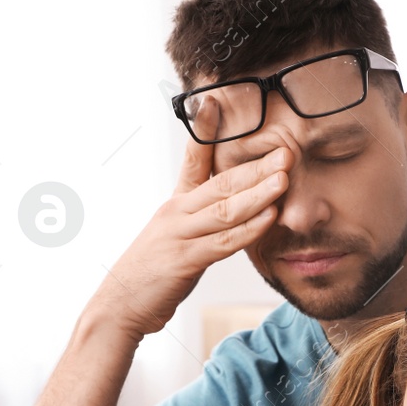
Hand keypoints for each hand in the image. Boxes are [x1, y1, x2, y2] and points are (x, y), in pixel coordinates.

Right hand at [95, 95, 289, 340]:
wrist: (120, 305)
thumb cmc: (153, 272)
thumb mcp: (177, 236)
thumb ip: (204, 220)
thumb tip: (235, 207)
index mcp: (176, 203)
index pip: (193, 159)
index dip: (205, 130)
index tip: (215, 100)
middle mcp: (176, 212)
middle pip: (221, 182)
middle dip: (256, 165)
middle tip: (286, 149)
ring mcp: (180, 235)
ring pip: (225, 209)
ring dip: (258, 192)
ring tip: (284, 177)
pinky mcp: (185, 260)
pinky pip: (223, 241)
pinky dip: (249, 229)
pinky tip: (269, 217)